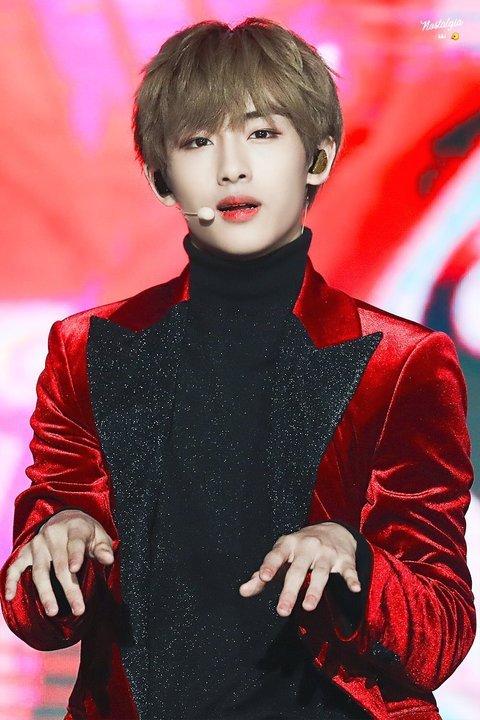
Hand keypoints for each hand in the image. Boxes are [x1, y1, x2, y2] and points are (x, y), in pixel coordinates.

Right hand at [4, 509, 114, 616]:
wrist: (65, 517)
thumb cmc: (85, 532)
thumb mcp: (99, 534)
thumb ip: (103, 547)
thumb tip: (108, 559)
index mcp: (74, 528)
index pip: (75, 543)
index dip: (75, 556)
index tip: (75, 569)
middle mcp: (53, 535)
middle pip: (60, 564)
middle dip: (69, 588)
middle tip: (78, 609)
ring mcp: (38, 544)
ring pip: (40, 571)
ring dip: (46, 592)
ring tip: (53, 611)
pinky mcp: (26, 552)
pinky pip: (16, 567)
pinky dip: (11, 581)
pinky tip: (11, 596)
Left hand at [239, 522, 359, 616]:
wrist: (332, 529)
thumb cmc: (298, 550)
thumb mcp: (280, 557)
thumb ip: (261, 576)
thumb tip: (243, 592)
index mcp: (288, 544)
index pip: (277, 555)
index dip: (270, 565)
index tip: (263, 577)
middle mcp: (307, 546)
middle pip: (298, 569)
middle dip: (290, 590)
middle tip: (281, 611)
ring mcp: (327, 552)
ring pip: (321, 572)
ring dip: (315, 589)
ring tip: (307, 607)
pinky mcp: (344, 559)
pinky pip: (348, 570)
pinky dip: (352, 579)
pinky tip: (355, 589)